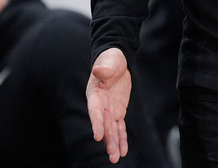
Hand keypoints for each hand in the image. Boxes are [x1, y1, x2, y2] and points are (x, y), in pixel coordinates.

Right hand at [86, 48, 130, 162]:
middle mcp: (100, 105)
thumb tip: (99, 70)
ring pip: (111, 130)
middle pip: (103, 125)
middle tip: (111, 154)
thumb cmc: (110, 59)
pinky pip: (120, 127)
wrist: (116, 61)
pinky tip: (123, 151)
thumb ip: (104, 67)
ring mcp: (109, 110)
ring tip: (115, 158)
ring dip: (113, 143)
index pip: (95, 111)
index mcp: (95, 94)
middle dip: (108, 139)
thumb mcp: (110, 60)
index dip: (96, 123)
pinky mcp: (118, 112)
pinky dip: (121, 138)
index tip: (98, 136)